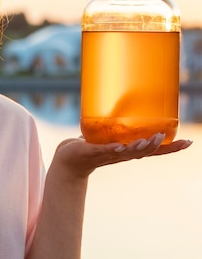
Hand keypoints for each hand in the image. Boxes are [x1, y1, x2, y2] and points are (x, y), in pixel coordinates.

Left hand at [53, 133, 192, 178]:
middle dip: (156, 146)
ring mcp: (108, 155)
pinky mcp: (92, 152)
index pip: (155, 151)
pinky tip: (118, 147)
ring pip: (127, 153)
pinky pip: (104, 151)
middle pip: (144, 153)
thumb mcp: (110, 133)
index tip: (188, 143)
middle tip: (163, 136)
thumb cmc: (91, 145)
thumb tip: (131, 98)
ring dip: (138, 148)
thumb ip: (121, 121)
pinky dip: (112, 149)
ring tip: (148, 141)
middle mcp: (122, 154)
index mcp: (129, 150)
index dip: (171, 148)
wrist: (69, 160)